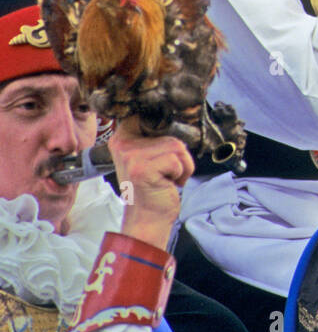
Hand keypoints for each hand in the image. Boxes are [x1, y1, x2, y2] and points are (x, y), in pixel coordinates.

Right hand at [109, 119, 193, 250]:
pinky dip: (182, 173)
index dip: (161, 120)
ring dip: (181, 165)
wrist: (148, 219)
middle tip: (164, 172)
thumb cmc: (153, 188)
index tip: (162, 135)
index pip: (145, 112)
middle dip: (177, 154)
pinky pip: (178, 160)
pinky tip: (168, 184)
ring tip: (166, 178)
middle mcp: (123, 143)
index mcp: (122, 137)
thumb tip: (172, 113)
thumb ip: (152, 136)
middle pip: (169, 132)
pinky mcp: (144, 168)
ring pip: (176, 146)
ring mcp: (132, 156)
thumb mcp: (147, 157)